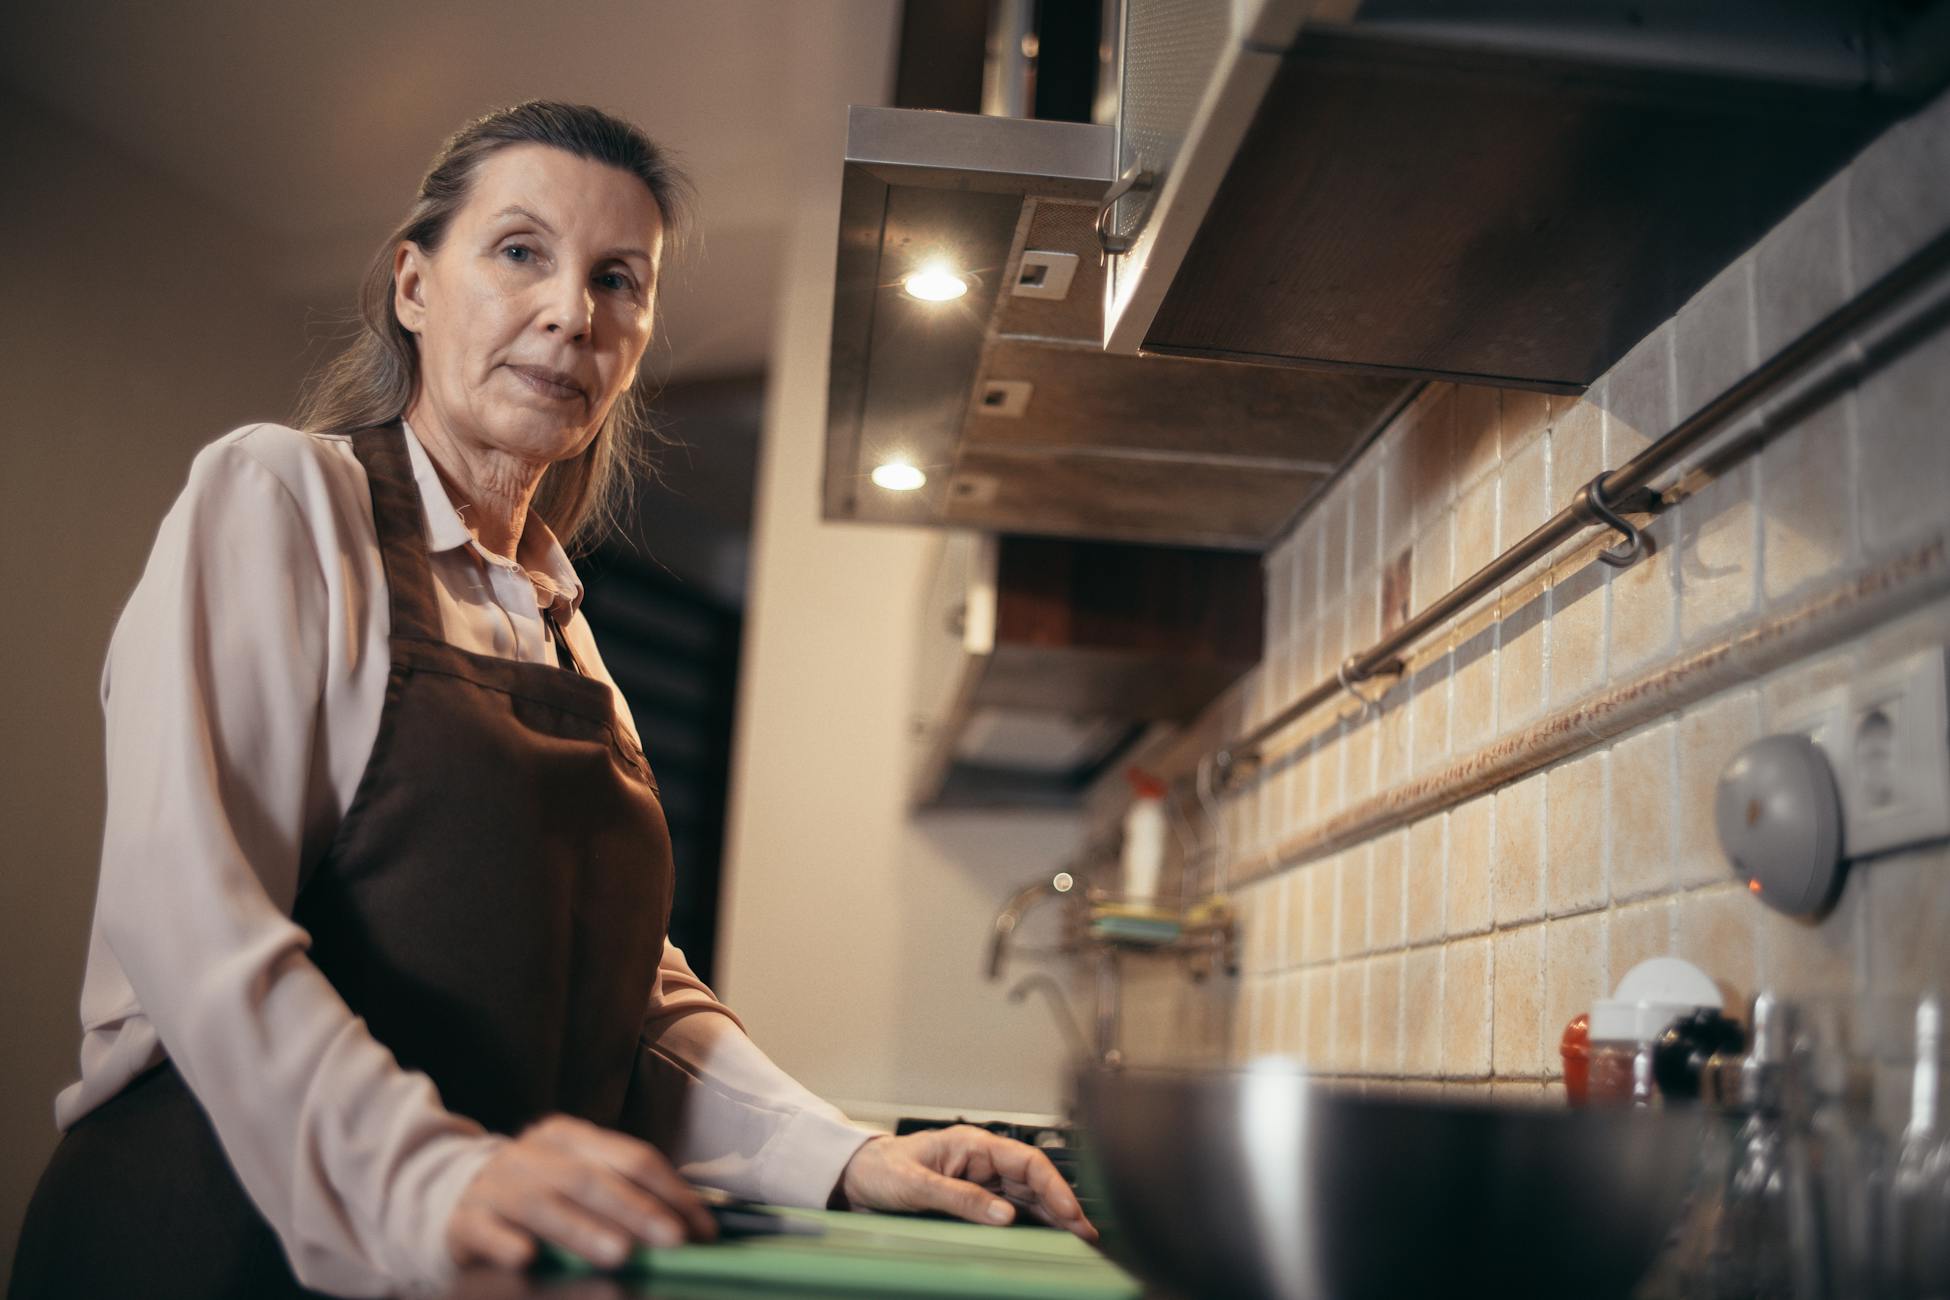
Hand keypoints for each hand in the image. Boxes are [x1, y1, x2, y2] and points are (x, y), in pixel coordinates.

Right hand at [446, 1114, 716, 1271]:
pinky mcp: (465, 1219)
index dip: (672, 1192)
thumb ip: (626, 1193)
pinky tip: (526, 1258)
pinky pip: (486, 1230)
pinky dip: (506, 1244)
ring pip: (544, 1204)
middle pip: (592, 1179)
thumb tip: (691, 1227)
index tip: (702, 1229)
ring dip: (583, 1229)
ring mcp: (498, 1185)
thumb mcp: (579, 1177)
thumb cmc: (536, 1191)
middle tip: (673, 1239)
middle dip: (637, 1210)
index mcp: (572, 1137)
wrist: (451, 1193)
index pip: (632, 1158)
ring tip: (620, 1253)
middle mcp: (535, 1154)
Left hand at [834, 1126, 1097, 1242]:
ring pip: (1027, 1197)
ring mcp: (980, 1180)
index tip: (1070, 1211)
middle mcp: (982, 1161)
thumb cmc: (881, 1169)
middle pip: (1034, 1181)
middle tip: (1086, 1233)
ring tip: (1078, 1238)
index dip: (1053, 1185)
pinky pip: (1010, 1210)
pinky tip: (1048, 1236)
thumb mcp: (917, 1184)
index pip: (1026, 1161)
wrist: (855, 1178)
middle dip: (1062, 1204)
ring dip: (1052, 1215)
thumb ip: (960, 1197)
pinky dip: (1031, 1223)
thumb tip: (1004, 1214)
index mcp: (973, 1145)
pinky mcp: (973, 1199)